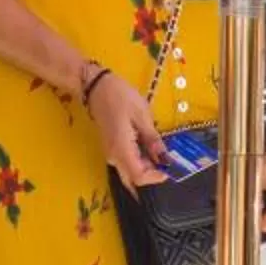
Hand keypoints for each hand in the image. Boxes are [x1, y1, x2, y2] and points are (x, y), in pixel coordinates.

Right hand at [86, 70, 166, 189]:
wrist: (96, 87)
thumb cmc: (119, 97)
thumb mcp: (142, 115)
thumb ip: (153, 140)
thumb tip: (165, 159)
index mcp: (121, 149)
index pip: (138, 177)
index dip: (155, 177)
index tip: (169, 169)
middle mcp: (114, 156)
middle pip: (133, 177)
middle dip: (151, 173)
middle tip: (166, 159)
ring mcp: (111, 152)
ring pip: (129, 171)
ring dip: (145, 166)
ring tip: (159, 149)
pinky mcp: (111, 147)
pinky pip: (126, 161)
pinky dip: (139, 159)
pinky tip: (147, 145)